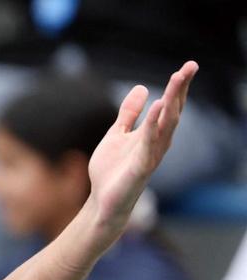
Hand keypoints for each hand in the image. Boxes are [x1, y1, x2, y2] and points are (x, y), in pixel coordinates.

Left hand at [87, 61, 196, 238]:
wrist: (101, 202)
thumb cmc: (111, 171)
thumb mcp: (117, 134)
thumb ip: (129, 114)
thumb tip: (142, 88)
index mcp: (152, 134)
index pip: (169, 106)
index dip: (178, 87)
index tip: (188, 66)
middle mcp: (157, 143)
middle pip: (173, 111)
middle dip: (181, 89)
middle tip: (190, 66)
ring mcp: (151, 155)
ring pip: (167, 124)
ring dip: (173, 101)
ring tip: (178, 79)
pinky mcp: (141, 168)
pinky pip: (150, 143)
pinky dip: (154, 124)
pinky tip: (159, 106)